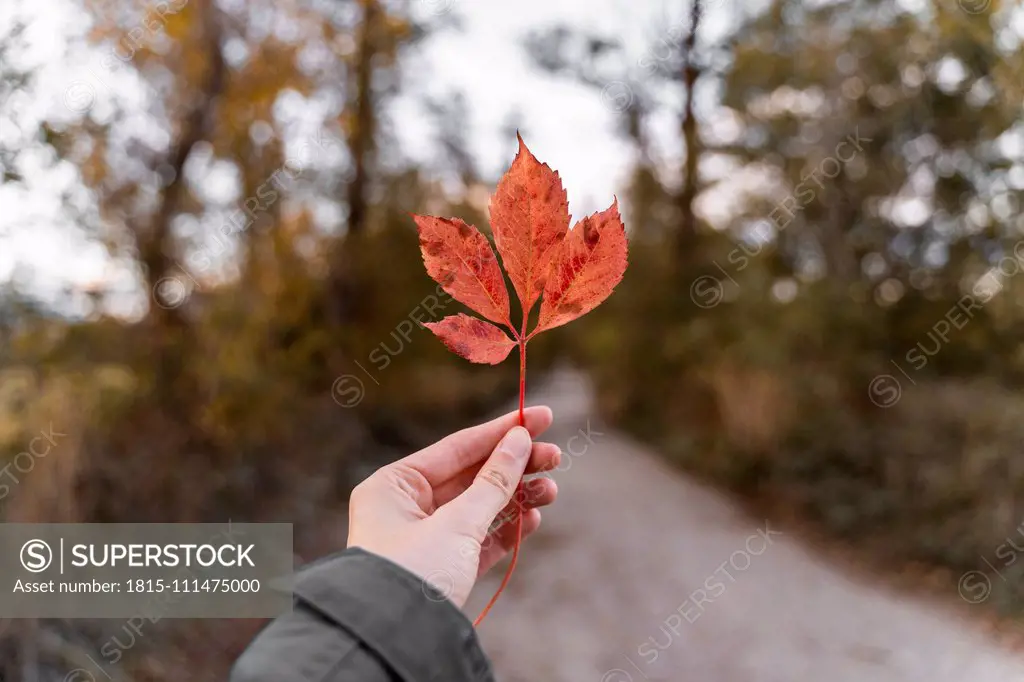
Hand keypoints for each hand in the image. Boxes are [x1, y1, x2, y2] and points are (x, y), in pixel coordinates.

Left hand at [346, 407, 559, 607]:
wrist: (393, 640)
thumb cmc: (414, 572)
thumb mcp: (458, 523)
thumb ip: (493, 481)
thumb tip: (519, 440)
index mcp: (394, 486)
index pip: (457, 448)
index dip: (502, 431)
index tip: (541, 416)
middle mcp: (406, 508)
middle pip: (472, 476)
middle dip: (515, 467)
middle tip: (556, 458)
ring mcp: (424, 540)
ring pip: (479, 508)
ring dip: (517, 498)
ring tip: (552, 491)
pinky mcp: (442, 570)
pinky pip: (478, 540)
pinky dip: (505, 530)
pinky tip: (533, 518)